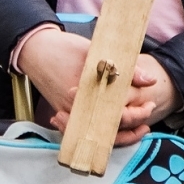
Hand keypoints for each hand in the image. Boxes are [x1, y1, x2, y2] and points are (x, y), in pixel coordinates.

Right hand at [20, 29, 171, 146]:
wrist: (33, 49)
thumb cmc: (61, 49)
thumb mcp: (95, 53)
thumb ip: (125, 69)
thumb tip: (150, 81)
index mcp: (86, 94)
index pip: (117, 116)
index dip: (138, 114)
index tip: (149, 105)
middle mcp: (76, 108)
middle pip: (108, 131)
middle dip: (132, 127)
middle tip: (147, 113)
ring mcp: (68, 112)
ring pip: (96, 135)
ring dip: (118, 135)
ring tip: (136, 128)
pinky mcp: (63, 111)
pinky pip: (84, 130)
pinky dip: (99, 132)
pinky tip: (112, 128)